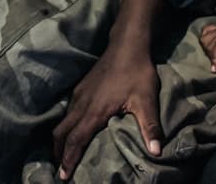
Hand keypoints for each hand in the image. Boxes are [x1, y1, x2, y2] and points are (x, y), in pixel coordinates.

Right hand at [52, 44, 161, 179]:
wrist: (126, 44)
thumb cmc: (136, 72)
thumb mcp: (146, 100)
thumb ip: (150, 126)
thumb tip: (156, 152)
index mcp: (94, 111)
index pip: (76, 139)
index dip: (68, 159)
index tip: (64, 176)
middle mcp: (82, 104)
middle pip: (62, 132)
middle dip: (59, 153)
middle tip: (60, 170)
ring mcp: (79, 94)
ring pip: (63, 121)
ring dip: (61, 140)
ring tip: (63, 155)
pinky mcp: (81, 88)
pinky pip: (68, 112)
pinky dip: (66, 127)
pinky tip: (73, 130)